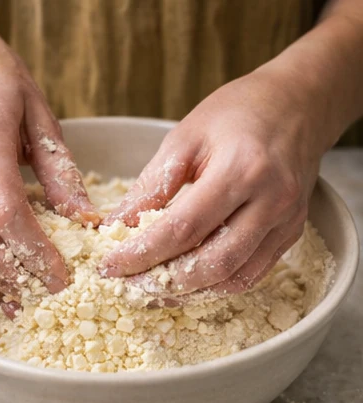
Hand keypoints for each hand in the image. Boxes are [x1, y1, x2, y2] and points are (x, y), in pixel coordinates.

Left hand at [101, 67, 322, 297]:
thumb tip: (111, 229)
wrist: (298, 104)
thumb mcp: (183, 139)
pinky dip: (213, 288)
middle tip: (127, 287)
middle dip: (162, 283)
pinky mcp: (291, 236)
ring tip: (150, 292)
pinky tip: (184, 286)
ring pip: (232, 279)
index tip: (108, 267)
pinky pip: (249, 276)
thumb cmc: (237, 115)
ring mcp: (286, 222)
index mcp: (242, 169)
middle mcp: (271, 200)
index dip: (141, 255)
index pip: (183, 230)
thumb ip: (149, 188)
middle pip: (211, 263)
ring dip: (187, 294)